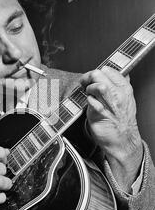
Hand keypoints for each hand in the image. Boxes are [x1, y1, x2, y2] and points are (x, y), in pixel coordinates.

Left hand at [80, 66, 142, 191]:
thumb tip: (110, 73)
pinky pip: (90, 101)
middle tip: (84, 84)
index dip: (96, 72)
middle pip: (99, 74)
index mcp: (124, 88)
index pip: (108, 69)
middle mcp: (118, 94)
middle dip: (88, 78)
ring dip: (88, 88)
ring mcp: (110, 104)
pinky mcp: (100, 114)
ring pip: (97, 85)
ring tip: (88, 94)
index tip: (91, 78)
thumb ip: (118, 85)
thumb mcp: (125, 99)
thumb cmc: (120, 121)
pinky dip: (87, 101)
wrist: (122, 140)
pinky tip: (89, 105)